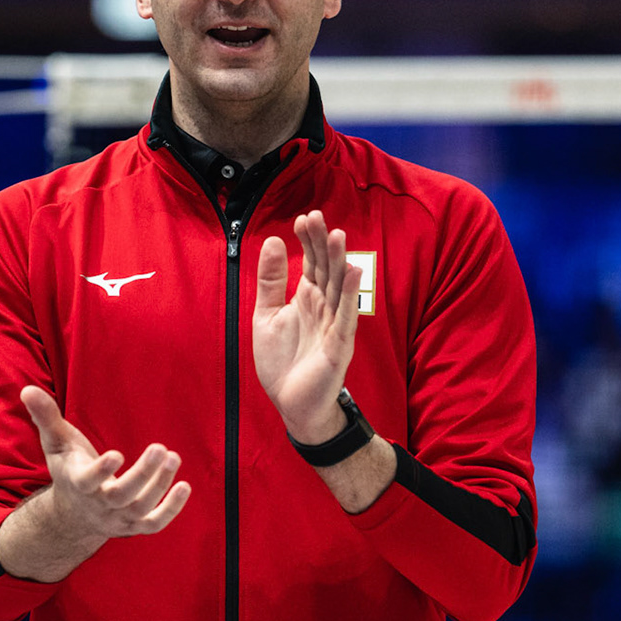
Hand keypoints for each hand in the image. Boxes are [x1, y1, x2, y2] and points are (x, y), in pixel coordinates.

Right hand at [0, 386, 191, 583]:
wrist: (74, 513)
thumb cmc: (69, 468)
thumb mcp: (56, 443)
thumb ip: (46, 417)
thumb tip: (27, 389)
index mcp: (78, 483)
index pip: (88, 482)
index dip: (102, 471)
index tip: (117, 454)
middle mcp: (98, 505)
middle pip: (121, 497)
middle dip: (143, 475)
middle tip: (161, 449)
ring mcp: (118, 519)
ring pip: (141, 508)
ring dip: (160, 484)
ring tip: (172, 457)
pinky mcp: (135, 526)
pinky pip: (155, 524)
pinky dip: (172, 509)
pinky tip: (185, 486)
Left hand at [252, 209, 361, 442]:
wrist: (291, 404)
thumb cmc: (282, 362)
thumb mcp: (266, 316)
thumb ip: (270, 281)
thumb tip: (272, 241)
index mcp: (306, 298)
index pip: (310, 262)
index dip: (307, 241)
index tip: (302, 218)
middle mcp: (324, 307)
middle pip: (326, 269)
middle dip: (322, 243)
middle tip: (316, 216)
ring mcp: (334, 325)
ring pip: (339, 288)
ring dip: (339, 262)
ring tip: (337, 235)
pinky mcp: (339, 346)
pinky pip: (346, 318)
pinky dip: (350, 296)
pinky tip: (354, 273)